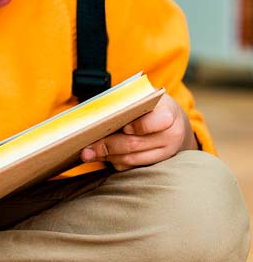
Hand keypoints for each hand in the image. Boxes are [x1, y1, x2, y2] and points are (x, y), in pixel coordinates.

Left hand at [80, 93, 195, 170]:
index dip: (138, 126)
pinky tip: (101, 155)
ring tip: (88, 152)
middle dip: (107, 145)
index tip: (123, 127)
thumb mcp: (144, 95)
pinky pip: (131, 166)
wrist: (173, 120)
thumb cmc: (151, 104)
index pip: (155, 122)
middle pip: (135, 143)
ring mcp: (165, 152)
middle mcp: (170, 135)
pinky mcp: (156, 163)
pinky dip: (114, 161)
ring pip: (131, 159)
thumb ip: (126, 100)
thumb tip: (98, 110)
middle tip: (87, 147)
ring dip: (107, 156)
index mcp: (168, 113)